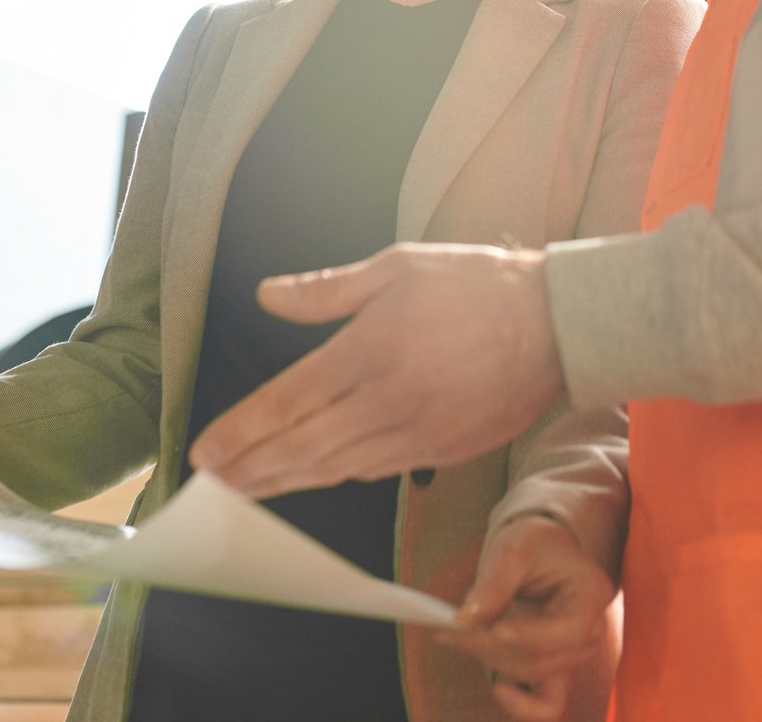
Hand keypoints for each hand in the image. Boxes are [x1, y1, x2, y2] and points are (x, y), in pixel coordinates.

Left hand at [188, 244, 565, 499]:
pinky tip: (312, 479)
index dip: (241, 430)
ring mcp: (415, 432)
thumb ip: (328, 290)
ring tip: (245, 494)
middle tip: (208, 489)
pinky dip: (336, 478)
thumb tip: (268, 295)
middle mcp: (386, 400)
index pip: (288, 400)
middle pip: (301, 447)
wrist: (558, 326)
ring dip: (284, 484)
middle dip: (249, 470)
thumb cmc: (478, 286)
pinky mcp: (441, 450)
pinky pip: (375, 470)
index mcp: (370, 350)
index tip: (204, 451)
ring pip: (335, 469)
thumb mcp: (398, 267)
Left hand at [440, 516, 616, 720]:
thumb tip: (465, 621)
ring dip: (491, 660)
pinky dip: (522, 705)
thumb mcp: (513, 548)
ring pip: (533, 674)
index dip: (528, 635)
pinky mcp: (556, 670)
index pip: (566, 629)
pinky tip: (497, 687)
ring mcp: (575, 655)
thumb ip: (493, 583)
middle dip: (492, 647)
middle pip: (543, 656)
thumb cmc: (533, 544)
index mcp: (590, 595)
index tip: (489, 629)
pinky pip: (547, 705)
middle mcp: (591, 631)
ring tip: (453, 637)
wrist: (543, 552)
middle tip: (450, 628)